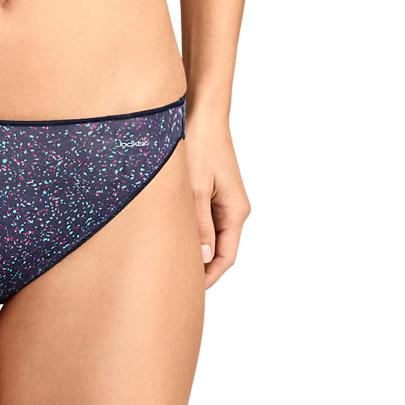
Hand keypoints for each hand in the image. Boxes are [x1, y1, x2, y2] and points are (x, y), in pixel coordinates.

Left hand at [185, 122, 250, 288]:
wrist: (201, 113)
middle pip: (220, 250)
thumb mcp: (194, 189)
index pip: (226, 258)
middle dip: (200, 268)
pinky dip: (191, 233)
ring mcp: (223, 201)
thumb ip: (198, 224)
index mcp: (236, 211)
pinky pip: (204, 221)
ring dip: (195, 250)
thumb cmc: (198, 145)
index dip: (208, 277)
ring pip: (211, 236)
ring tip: (169, 263)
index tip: (188, 291)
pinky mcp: (212, 192)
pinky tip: (171, 237)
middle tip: (175, 282)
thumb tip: (203, 257)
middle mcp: (234, 209)